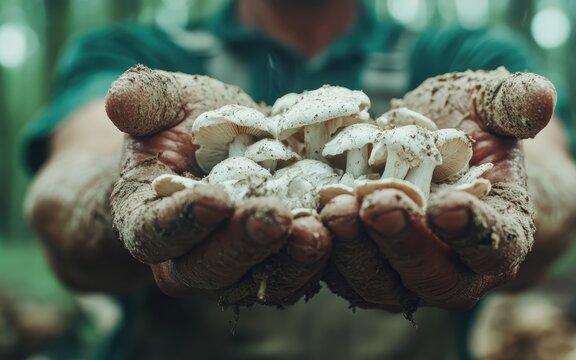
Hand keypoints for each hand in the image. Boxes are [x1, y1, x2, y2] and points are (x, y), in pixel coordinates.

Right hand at [107, 66, 330, 305]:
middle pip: (208, 268)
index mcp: (146, 221)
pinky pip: (297, 272)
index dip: (180, 221)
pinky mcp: (276, 265)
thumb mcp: (163, 101)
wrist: (218, 150)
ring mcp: (236, 268)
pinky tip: (342, 228)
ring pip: (260, 281)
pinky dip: (322, 256)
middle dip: (243, 243)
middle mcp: (187, 258)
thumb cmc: (183, 125)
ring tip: (318, 230)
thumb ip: (140, 100)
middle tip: (276, 216)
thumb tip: (119, 103)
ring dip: (290, 261)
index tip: (213, 199)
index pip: (154, 233)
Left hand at [321, 68, 556, 310]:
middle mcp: (456, 271)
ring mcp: (405, 278)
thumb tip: (540, 97)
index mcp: (501, 236)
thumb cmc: (469, 130)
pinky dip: (322, 254)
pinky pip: (340, 275)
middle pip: (434, 278)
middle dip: (403, 242)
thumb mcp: (491, 107)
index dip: (474, 231)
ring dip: (356, 252)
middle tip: (377, 204)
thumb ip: (514, 103)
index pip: (495, 245)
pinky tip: (305, 220)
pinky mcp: (363, 271)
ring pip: (381, 285)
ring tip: (335, 207)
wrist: (430, 153)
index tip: (447, 206)